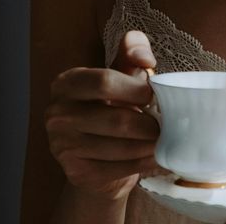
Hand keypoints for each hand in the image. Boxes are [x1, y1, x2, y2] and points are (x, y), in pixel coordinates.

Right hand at [45, 30, 162, 200]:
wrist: (95, 153)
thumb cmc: (113, 105)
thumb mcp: (120, 74)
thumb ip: (132, 54)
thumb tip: (144, 57)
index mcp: (67, 83)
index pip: (104, 82)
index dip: (137, 89)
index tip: (156, 96)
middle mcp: (57, 113)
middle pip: (116, 119)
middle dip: (149, 124)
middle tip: (168, 125)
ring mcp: (63, 145)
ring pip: (120, 146)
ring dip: (150, 146)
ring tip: (165, 140)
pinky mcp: (75, 172)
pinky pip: (119, 169)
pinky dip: (144, 164)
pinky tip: (156, 157)